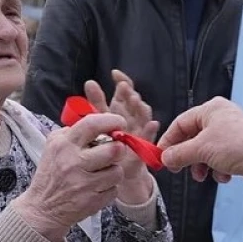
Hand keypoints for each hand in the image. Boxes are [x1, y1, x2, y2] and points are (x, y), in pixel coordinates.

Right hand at [13, 113, 127, 241]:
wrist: (42, 209)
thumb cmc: (51, 174)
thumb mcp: (54, 146)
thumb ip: (74, 131)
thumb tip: (102, 123)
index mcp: (63, 145)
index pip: (92, 124)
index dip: (112, 120)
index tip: (120, 122)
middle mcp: (73, 163)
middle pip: (113, 149)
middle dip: (118, 149)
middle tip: (114, 151)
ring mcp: (83, 184)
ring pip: (117, 171)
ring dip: (113, 171)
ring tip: (101, 172)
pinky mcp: (92, 201)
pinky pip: (114, 189)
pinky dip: (109, 188)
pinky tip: (97, 187)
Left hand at [84, 70, 158, 204]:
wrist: (113, 167)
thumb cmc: (107, 141)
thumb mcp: (99, 120)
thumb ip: (96, 101)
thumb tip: (89, 81)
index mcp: (122, 108)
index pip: (125, 90)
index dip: (122, 80)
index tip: (114, 74)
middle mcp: (132, 116)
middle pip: (134, 100)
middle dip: (130, 92)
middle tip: (123, 87)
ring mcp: (139, 129)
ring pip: (143, 115)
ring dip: (141, 107)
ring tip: (135, 100)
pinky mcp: (143, 144)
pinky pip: (149, 136)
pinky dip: (152, 130)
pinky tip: (152, 124)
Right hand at [157, 97, 242, 188]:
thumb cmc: (238, 146)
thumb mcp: (201, 149)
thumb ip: (179, 154)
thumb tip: (164, 158)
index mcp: (211, 109)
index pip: (180, 123)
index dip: (169, 141)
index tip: (160, 157)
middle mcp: (220, 118)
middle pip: (192, 138)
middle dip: (187, 157)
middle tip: (178, 169)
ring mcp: (230, 133)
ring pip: (205, 151)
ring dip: (202, 166)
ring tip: (203, 175)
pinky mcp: (239, 148)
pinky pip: (219, 159)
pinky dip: (218, 169)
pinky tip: (223, 175)